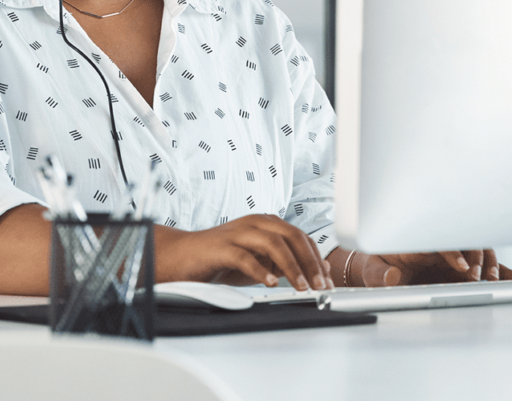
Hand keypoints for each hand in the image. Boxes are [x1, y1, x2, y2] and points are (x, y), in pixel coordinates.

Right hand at [156, 214, 334, 290]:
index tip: (327, 280)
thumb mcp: (259, 260)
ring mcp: (237, 233)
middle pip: (291, 236)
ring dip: (291, 266)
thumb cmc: (221, 259)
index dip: (317, 258)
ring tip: (301, 287)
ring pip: (272, 243)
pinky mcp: (220, 248)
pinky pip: (244, 257)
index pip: (300, 236)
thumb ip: (284, 261)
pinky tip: (271, 283)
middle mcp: (253, 223)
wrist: (183, 256)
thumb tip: (317, 270)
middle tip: (320, 285)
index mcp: (265, 223)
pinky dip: (260, 270)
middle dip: (310, 262)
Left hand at [338, 248, 511, 286]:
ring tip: (493, 281)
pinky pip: (484, 267)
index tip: (462, 268)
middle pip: (464, 240)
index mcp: (416, 241)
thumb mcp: (373, 271)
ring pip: (478, 252)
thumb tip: (391, 276)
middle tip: (478, 278)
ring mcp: (451, 256)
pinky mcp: (460, 268)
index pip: (439, 239)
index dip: (453, 252)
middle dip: (475, 256)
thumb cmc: (377, 267)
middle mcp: (437, 244)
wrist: (382, 271)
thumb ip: (381, 275)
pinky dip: (501, 271)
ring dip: (489, 264)